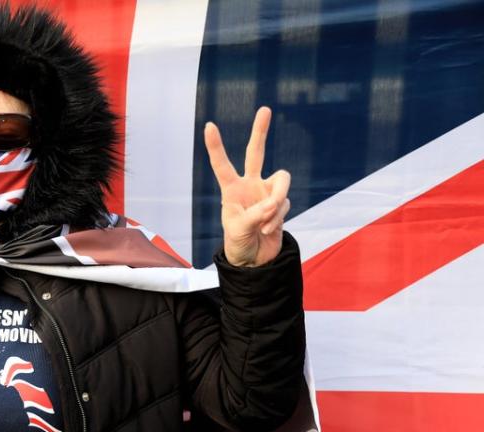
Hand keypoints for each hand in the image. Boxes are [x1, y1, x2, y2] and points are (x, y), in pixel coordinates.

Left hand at [204, 106, 290, 266]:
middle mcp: (250, 186)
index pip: (222, 165)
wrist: (254, 260)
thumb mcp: (239, 230)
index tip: (209, 125)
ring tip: (266, 222)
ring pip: (281, 184)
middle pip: (256, 152)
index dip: (216, 146)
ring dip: (277, 202)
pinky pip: (285, 204)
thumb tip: (275, 202)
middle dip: (260, 131)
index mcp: (231, 189)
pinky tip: (267, 231)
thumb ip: (256, 214)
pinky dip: (278, 219)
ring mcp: (267, 192)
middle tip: (265, 109)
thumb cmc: (238, 244)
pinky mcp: (281, 203)